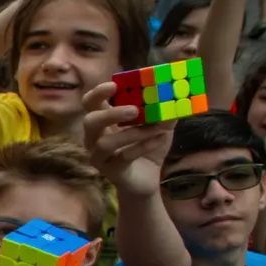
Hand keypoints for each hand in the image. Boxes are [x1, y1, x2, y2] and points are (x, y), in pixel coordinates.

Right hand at [81, 82, 172, 197]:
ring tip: (156, 128)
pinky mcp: (110, 171)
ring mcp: (99, 156)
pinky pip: (123, 157)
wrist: (147, 180)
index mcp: (103, 121)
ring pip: (105, 143)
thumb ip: (164, 110)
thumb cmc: (147, 148)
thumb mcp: (158, 125)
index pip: (90, 102)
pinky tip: (159, 139)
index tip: (114, 85)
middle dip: (111, 114)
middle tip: (134, 110)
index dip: (98, 93)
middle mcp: (94, 138)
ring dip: (133, 133)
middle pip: (89, 122)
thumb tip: (176, 93)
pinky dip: (143, 146)